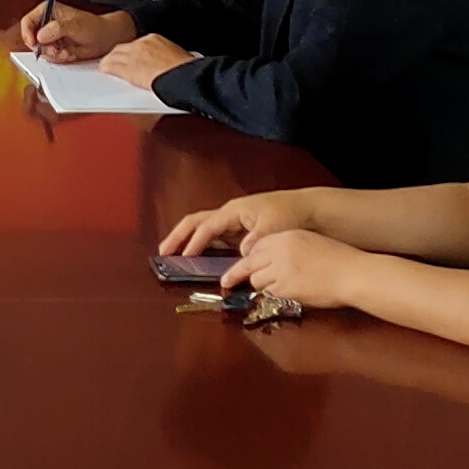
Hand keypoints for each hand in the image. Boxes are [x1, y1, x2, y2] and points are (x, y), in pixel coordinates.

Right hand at [30, 0, 137, 58]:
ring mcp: (50, 37)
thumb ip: (57, 28)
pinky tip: (69, 54)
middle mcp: (47, 23)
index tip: (34, 44)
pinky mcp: (55, 48)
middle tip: (56, 50)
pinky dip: (58, 58)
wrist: (105, 39)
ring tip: (67, 52)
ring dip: (53, 54)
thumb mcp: (76, 25)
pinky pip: (49, 57)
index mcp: (48, 10)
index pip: (28, 21)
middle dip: (43, 48)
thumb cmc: (94, 26)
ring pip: (40, 50)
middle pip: (32, 38)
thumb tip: (40, 35)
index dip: (27, 33)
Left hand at [95, 33, 189, 94]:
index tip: (129, 56)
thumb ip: (165, 56)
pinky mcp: (129, 69)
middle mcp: (142, 45)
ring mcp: (134, 56)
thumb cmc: (185, 69)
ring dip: (109, 61)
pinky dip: (106, 68)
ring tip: (105, 66)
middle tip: (112, 60)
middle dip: (116, 54)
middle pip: (121, 47)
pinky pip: (112, 66)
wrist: (184, 76)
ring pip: (114, 55)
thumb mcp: (177, 55)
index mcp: (154, 39)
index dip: (130, 51)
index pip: (135, 43)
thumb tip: (166, 63)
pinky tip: (104, 71)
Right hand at [160, 189, 321, 257]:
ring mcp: (233, 221)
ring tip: (172, 256)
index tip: (184, 257)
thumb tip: (242, 253)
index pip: (208, 226)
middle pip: (196, 222)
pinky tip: (198, 258)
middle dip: (178, 236)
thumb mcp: (274, 227)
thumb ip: (257, 240)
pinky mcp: (239, 230)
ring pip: (203, 229)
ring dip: (187, 240)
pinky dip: (202, 245)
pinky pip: (214, 237)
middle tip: (162, 253)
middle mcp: (229, 214)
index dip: (195, 242)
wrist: (306, 209)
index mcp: (234, 211)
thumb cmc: (289, 214)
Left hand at [231, 222, 372, 308]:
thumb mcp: (309, 242)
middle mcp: (279, 251)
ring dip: (261, 285)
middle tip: (227, 281)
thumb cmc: (338, 259)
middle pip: (250, 263)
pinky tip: (287, 293)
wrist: (352, 273)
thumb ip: (287, 248)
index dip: (249, 257)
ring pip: (257, 280)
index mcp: (286, 237)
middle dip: (240, 273)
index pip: (257, 246)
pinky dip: (273, 295)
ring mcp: (280, 270)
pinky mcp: (285, 288)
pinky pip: (270, 293)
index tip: (240, 264)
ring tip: (276, 287)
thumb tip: (271, 260)